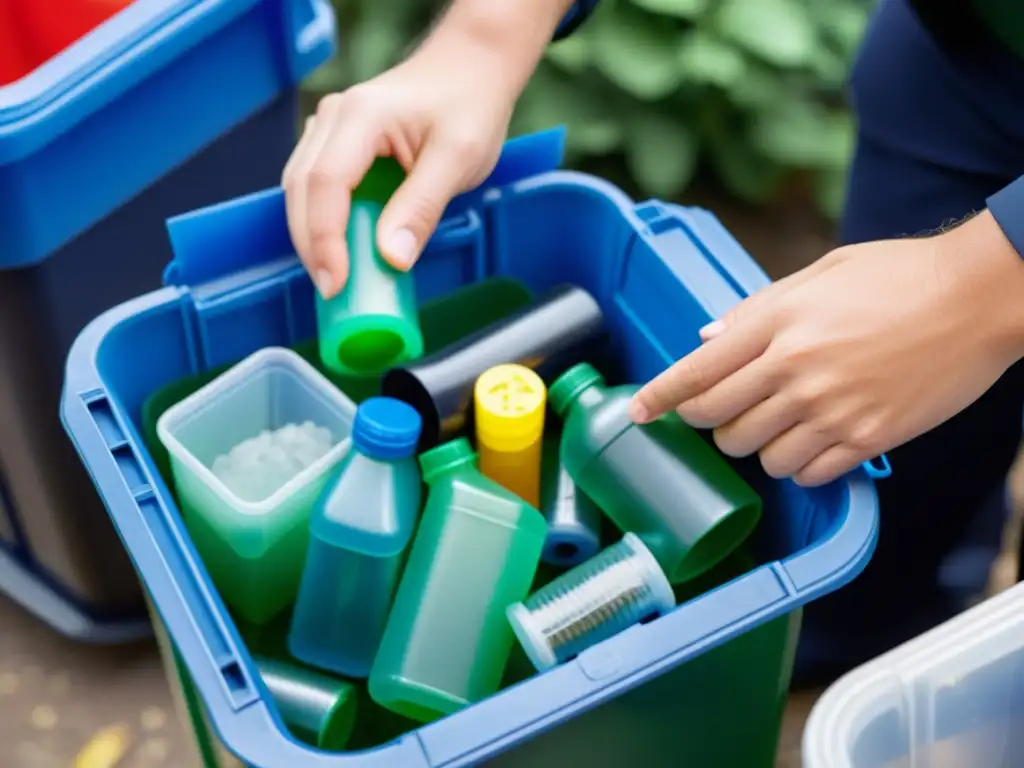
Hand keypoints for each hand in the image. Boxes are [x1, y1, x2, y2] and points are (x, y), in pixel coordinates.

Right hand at [282, 43, 514, 299]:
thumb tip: (391, 258)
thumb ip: (422, 207)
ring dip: (311, 236)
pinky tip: (339, 248)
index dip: (324, 239)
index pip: (326, 184)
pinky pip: (315, 186)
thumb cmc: (469, 105)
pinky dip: (321, 221)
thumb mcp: (458, 159)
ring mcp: (329, 127)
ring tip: (334, 277)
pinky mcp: (335, 141)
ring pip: (300, 189)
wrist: (471, 67)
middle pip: (302, 189)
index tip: (336, 282)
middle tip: (333, 291)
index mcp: (361, 115)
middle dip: (312, 246)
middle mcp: (334, 116)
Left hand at [629, 211, 1023, 485]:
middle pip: (716, 422)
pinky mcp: (865, 438)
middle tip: (720, 413)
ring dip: (756, 445)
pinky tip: (811, 441)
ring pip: (757, 455)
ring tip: (777, 423)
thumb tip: (706, 338)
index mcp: (775, 325)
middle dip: (707, 422)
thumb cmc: (896, 276)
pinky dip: (798, 465)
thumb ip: (755, 311)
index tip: (639, 414)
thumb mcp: (817, 275)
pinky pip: (806, 473)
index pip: (695, 372)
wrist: (977, 296)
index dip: (659, 398)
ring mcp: (829, 409)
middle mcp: (793, 371)